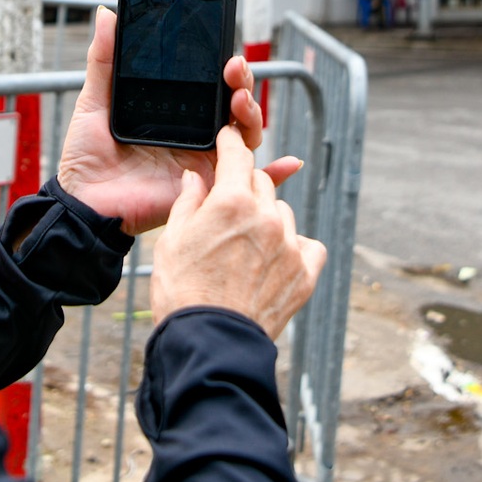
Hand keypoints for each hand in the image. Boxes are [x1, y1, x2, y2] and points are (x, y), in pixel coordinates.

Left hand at [57, 8, 301, 234]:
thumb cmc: (87, 156)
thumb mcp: (95, 101)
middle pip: (234, 104)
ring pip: (244, 134)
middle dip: (242, 84)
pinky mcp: (207, 185)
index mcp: (175, 112)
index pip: (210, 85)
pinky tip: (291, 163)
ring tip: (239, 101)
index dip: (224, 69)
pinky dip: (276, 173)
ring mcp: (204, 159)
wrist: (83, 202)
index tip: (226, 54)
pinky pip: (249, 180)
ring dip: (252, 114)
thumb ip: (104, 59)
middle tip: (234, 70)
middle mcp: (195, 133)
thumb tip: (107, 13)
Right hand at [151, 126, 326, 339]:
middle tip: (227, 209)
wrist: (210, 343)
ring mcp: (290, 245)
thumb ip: (188, 201)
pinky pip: (309, 245)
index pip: (238, 155)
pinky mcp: (305, 273)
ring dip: (268, 220)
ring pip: (283, 214)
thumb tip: (197, 177)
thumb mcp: (172, 240)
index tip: (230, 138)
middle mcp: (268, 216)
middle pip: (261, 183)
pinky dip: (295, 248)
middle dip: (244, 188)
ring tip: (246, 248)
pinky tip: (276, 261)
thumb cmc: (183, 292)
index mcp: (232, 201)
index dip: (231, 143)